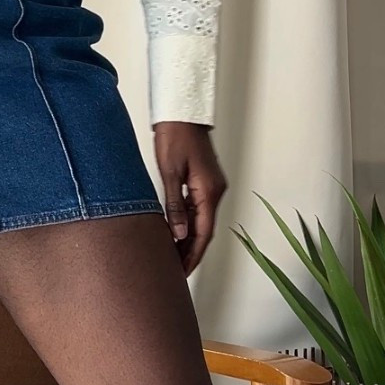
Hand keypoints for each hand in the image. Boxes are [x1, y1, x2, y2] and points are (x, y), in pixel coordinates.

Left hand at [152, 122, 226, 275]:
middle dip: (192, 251)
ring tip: (174, 256)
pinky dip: (189, 223)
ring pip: (202, 220)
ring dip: (189, 238)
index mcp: (209, 191)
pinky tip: (176, 232)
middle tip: (176, 270)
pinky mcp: (204, 181)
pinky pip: (198, 208)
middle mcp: (215, 191)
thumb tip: (178, 234)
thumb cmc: (175, 136)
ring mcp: (211, 186)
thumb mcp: (170, 173)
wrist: (182, 113)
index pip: (204, 232)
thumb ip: (174, 205)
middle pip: (205, 229)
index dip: (193, 254)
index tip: (183, 271)